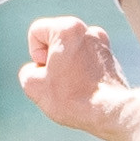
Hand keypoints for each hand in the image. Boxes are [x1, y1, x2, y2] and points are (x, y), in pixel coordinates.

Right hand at [18, 16, 133, 140]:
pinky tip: (84, 89)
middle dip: (51, 60)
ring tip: (72, 87)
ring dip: (66, 67)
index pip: (36, 31)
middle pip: (55, 40)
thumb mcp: (33, 86)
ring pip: (71, 51)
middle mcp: (88, 30)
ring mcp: (103, 44)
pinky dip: (81, 72)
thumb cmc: (73, 98)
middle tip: (58, 81)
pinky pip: (86, 60)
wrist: (109, 112)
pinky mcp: (111, 58)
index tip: (47, 70)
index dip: (34, 54)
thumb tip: (38, 71)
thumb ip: (28, 71)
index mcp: (68, 28)